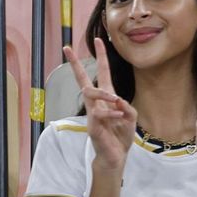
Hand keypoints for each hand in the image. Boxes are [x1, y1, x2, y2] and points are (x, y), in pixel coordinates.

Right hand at [65, 37, 136, 171]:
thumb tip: (117, 99)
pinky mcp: (92, 125)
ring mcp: (92, 113)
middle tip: (66, 48)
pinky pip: (100, 113)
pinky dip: (111, 113)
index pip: (102, 73)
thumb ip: (126, 107)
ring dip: (104, 95)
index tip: (98, 40)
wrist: (116, 156)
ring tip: (116, 101)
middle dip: (75, 64)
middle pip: (82, 80)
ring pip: (90, 94)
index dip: (101, 57)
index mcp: (107, 98)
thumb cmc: (121, 135)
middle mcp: (97, 103)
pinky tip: (119, 117)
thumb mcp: (130, 117)